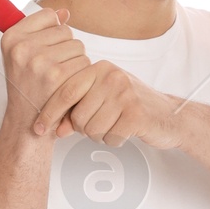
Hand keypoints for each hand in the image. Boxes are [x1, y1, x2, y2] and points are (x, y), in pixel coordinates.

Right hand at [0, 7, 91, 139]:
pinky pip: (84, 62)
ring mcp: (39, 61)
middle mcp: (22, 47)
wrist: (27, 124)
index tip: (46, 49)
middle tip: (53, 69)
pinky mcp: (57, 76)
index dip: (53, 32)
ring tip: (61, 78)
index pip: (48, 15)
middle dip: (66, 48)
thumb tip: (65, 12)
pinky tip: (69, 85)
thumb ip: (42, 31)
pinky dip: (82, 74)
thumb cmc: (28, 87)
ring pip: (78, 46)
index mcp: (11, 38)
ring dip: (76, 61)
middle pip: (65, 30)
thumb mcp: (23, 56)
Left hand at [40, 56, 182, 149]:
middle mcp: (111, 76)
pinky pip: (110, 137)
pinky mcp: (136, 113)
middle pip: (78, 115)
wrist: (170, 115)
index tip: (39, 128)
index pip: (65, 91)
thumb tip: (54, 128)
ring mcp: (125, 93)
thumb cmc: (132, 107)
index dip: (49, 112)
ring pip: (92, 129)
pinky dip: (115, 140)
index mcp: (99, 68)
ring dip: (101, 135)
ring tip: (115, 125)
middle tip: (101, 124)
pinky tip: (125, 130)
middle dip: (85, 128)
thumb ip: (76, 109)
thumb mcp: (101, 100)